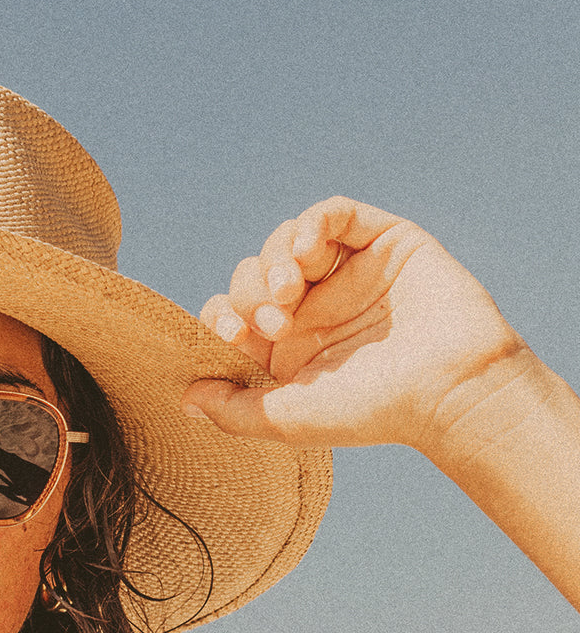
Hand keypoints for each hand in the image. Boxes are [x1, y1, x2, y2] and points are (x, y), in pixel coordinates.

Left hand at [188, 195, 529, 458]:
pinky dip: (313, 224)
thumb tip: (186, 395)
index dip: (221, 316)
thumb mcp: (286, 418)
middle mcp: (314, 307)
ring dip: (276, 259)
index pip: (231, 312)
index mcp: (287, 346)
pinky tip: (310, 250)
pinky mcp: (382, 243)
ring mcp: (347, 272)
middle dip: (251, 294)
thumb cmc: (371, 412)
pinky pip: (334, 214)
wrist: (446, 391)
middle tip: (276, 322)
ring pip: (286, 241)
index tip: (235, 336)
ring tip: (291, 292)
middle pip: (252, 274)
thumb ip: (233, 409)